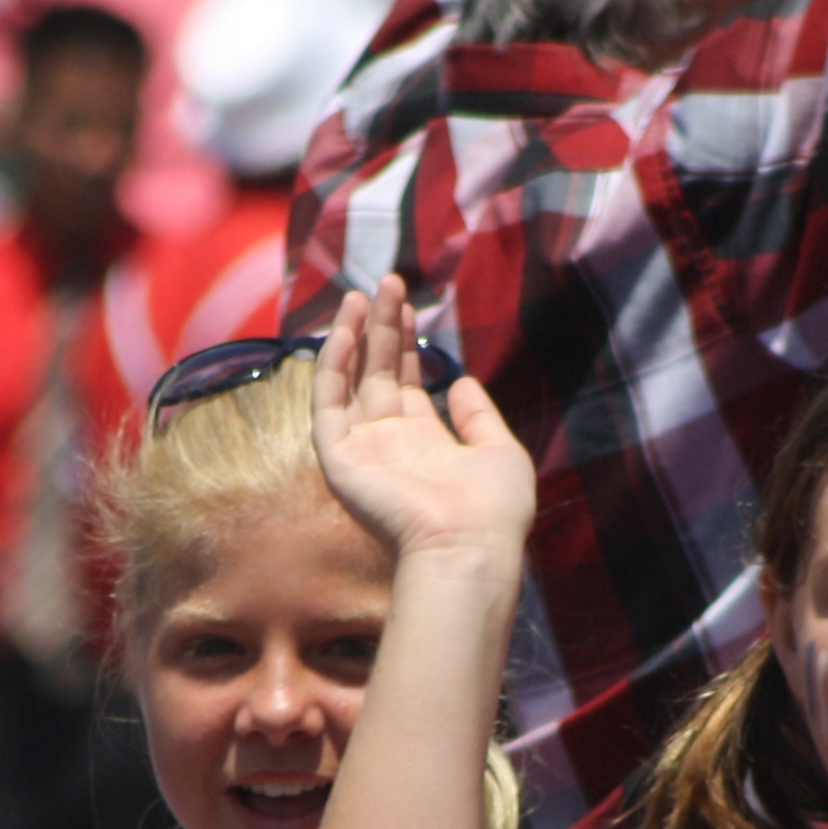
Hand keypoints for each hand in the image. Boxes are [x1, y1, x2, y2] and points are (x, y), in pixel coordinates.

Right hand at [310, 280, 534, 567]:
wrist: (469, 545)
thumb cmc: (493, 509)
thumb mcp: (499, 451)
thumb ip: (478, 416)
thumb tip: (459, 382)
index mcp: (423, 444)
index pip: (403, 383)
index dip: (403, 343)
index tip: (409, 304)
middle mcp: (388, 444)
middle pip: (376, 374)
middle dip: (380, 328)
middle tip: (388, 282)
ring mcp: (361, 451)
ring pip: (348, 382)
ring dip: (352, 336)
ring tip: (361, 294)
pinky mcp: (339, 459)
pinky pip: (327, 405)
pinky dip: (332, 367)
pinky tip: (345, 332)